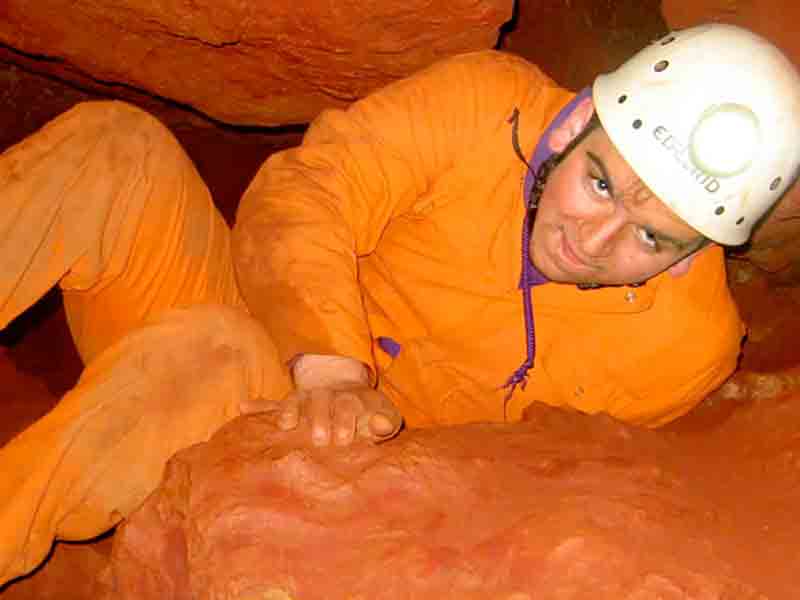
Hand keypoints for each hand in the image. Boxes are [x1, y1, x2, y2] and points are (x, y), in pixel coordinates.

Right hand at [277, 383, 401, 446]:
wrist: (347, 392)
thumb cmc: (370, 415)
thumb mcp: (386, 418)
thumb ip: (386, 423)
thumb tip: (381, 424)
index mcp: (360, 399)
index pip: (351, 405)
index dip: (345, 420)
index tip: (343, 439)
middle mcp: (336, 395)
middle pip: (327, 401)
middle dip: (323, 419)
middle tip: (321, 439)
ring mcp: (317, 396)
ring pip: (310, 400)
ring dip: (304, 415)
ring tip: (302, 433)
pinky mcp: (298, 400)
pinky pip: (290, 401)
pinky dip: (286, 411)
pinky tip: (284, 426)